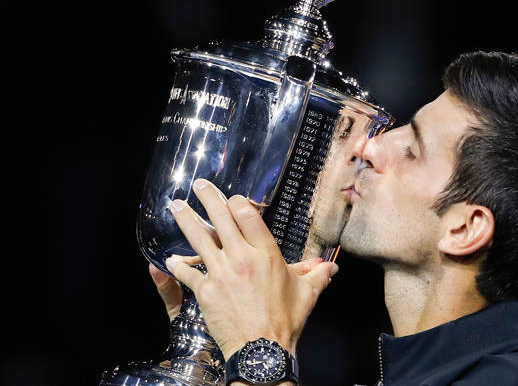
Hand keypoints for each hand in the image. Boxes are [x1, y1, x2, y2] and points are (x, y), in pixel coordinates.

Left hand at [164, 178, 338, 359]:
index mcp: (266, 254)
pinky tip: (169, 258)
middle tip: (199, 185)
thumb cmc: (285, 321)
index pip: (247, 215)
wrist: (262, 349)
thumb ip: (317, 274)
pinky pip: (187, 273)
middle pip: (221, 218)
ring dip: (186, 219)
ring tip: (176, 205)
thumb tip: (331, 266)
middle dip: (208, 197)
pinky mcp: (205, 291)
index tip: (232, 198)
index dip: (237, 202)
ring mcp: (221, 273)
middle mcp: (241, 258)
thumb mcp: (307, 294)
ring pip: (199, 238)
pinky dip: (177, 265)